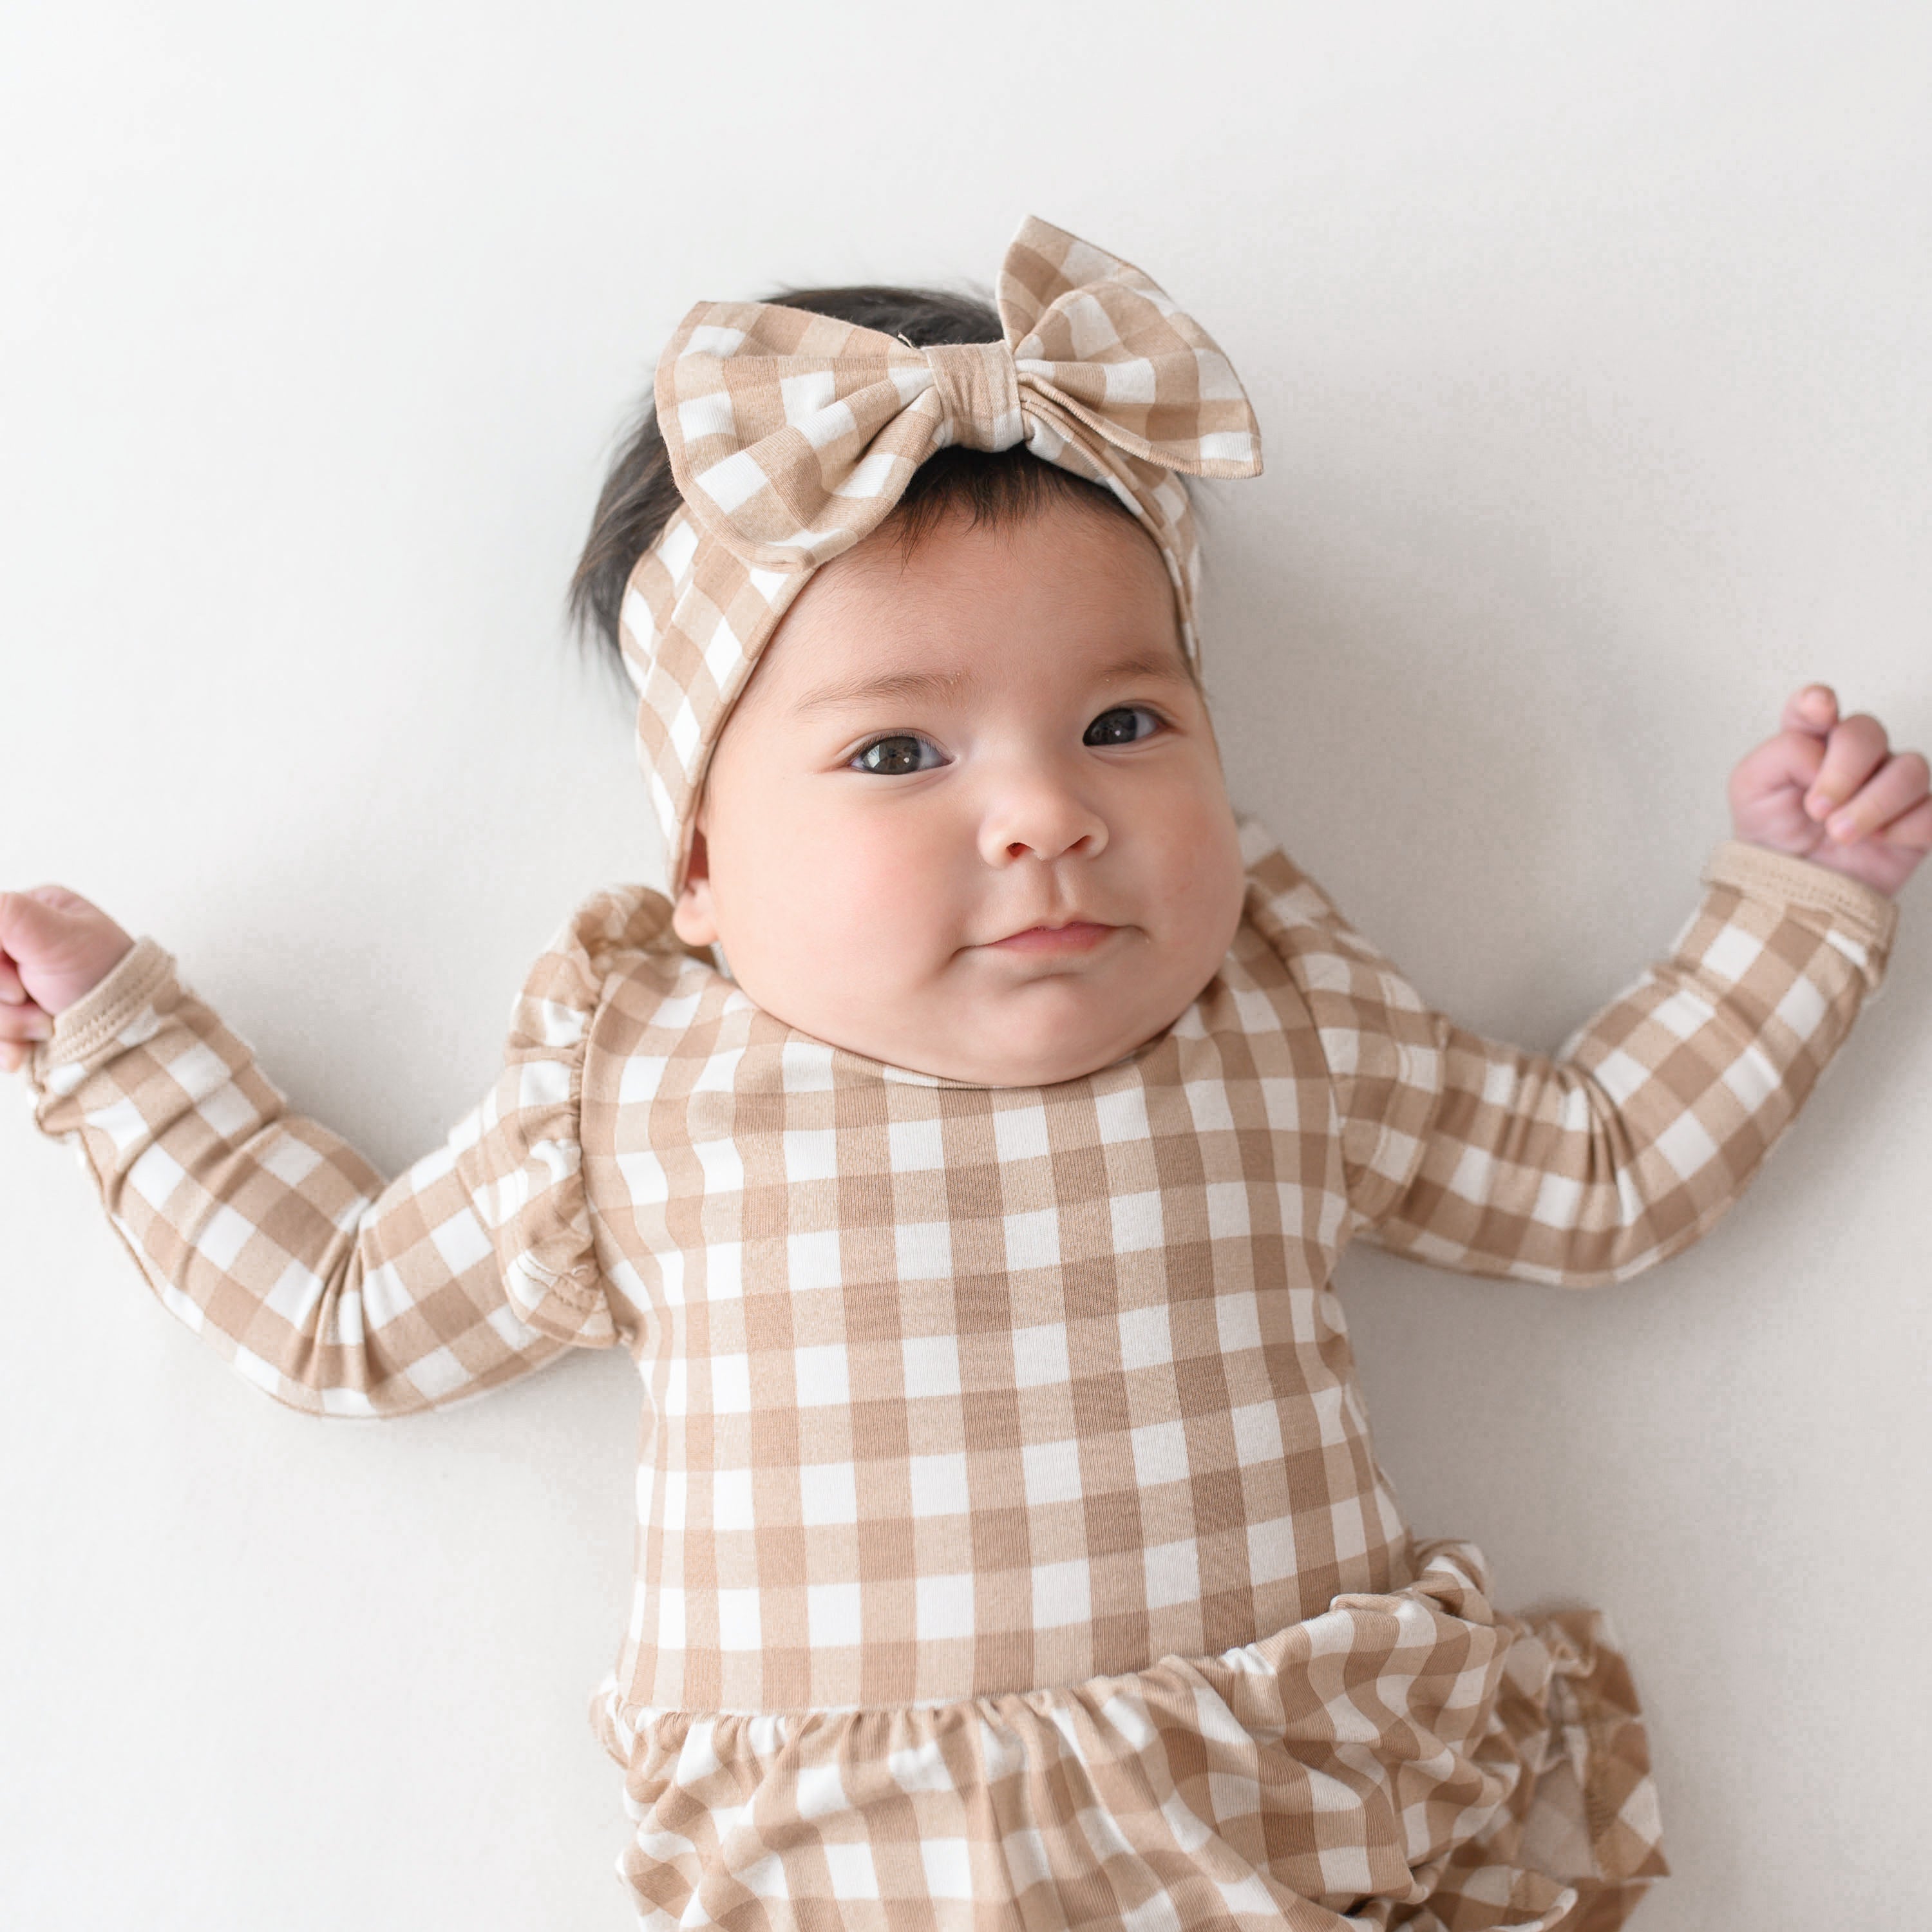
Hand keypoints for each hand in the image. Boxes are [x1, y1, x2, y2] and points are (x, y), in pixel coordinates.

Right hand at [0, 887, 134, 1073]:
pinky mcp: (11, 1016)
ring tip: (46, 1030)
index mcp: (24, 915)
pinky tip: (22, 1054)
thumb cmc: (108, 977)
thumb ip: (10, 914)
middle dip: (3, 1009)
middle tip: (41, 1017)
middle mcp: (13, 947)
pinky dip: (2, 1046)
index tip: (18, 992)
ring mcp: (9, 983)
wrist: (133, 1032)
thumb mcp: (62, 936)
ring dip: (6, 1028)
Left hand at [1728, 686, 1930, 897]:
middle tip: (1818, 809)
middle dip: (1844, 769)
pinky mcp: (1915, 819)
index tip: (1820, 709)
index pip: (1815, 706)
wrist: (1792, 893)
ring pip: (1911, 768)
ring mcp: (1888, 785)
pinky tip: (1880, 841)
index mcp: (1808, 744)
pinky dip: (1907, 827)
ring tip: (1839, 834)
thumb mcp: (1751, 790)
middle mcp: (1852, 758)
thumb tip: (1822, 754)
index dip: (1819, 701)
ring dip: (1874, 803)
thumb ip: (1782, 753)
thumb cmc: (1771, 837)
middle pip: (1867, 731)